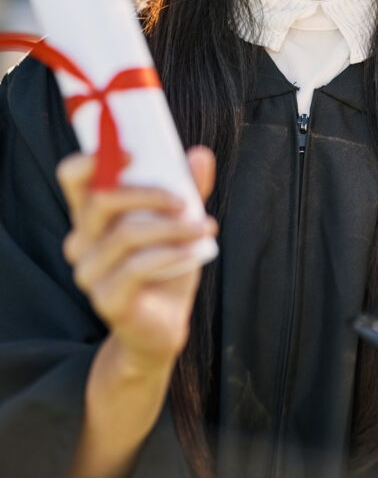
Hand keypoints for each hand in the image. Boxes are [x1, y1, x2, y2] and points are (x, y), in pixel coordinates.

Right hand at [58, 147, 216, 372]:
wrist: (163, 325)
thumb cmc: (166, 265)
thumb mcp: (180, 222)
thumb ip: (188, 189)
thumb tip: (200, 155)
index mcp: (92, 214)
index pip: (73, 177)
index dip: (94, 158)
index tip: (132, 151)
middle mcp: (82, 240)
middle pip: (100, 201)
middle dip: (148, 193)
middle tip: (185, 199)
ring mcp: (89, 272)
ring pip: (125, 234)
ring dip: (171, 227)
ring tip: (204, 227)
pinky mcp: (106, 299)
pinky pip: (136, 267)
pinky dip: (170, 254)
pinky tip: (193, 251)